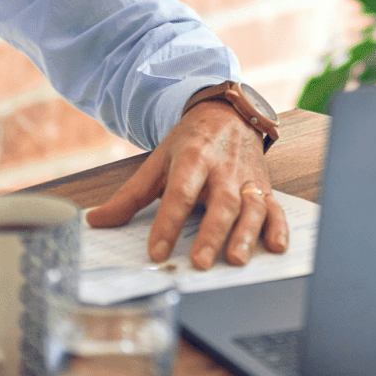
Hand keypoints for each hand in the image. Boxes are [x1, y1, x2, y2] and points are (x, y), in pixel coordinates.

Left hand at [85, 101, 288, 269]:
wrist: (229, 114)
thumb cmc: (192, 143)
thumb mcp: (158, 162)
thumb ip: (130, 196)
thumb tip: (96, 221)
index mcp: (194, 158)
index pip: (180, 193)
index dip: (168, 223)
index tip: (157, 252)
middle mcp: (224, 169)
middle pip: (221, 202)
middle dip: (212, 233)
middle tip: (199, 262)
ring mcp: (248, 179)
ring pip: (252, 207)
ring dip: (246, 234)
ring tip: (235, 260)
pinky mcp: (264, 187)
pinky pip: (275, 208)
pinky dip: (279, 227)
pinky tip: (276, 247)